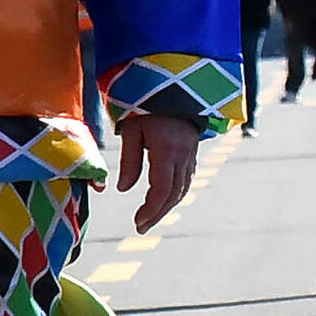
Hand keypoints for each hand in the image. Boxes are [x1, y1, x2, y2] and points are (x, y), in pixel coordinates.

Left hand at [118, 113, 200, 231]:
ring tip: (149, 218)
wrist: (175, 89)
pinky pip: (186, 180)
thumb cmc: (147, 106)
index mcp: (167, 150)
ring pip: (182, 189)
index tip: (137, 222)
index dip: (150, 209)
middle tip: (140, 227)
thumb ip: (129, 160)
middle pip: (174, 195)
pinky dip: (175, 195)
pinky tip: (163, 201)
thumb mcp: (132, 130)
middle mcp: (182, 156)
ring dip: (166, 207)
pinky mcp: (191, 153)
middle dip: (157, 214)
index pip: (162, 189)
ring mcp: (190, 155)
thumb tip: (123, 189)